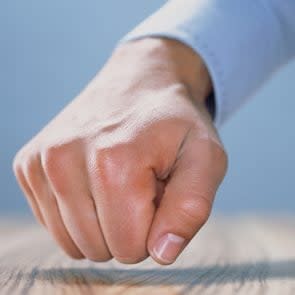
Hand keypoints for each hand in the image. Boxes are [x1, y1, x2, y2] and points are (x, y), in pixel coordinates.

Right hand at [13, 38, 226, 264]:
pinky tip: (93, 178)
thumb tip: (162, 253)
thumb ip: (191, 208)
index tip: (158, 190)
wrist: (139, 81)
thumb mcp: (205, 157)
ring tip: (117, 179)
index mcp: (113, 161)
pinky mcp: (29, 165)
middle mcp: (65, 160)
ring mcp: (41, 162)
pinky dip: (79, 212)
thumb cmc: (174, 122)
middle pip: (99, 247)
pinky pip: (55, 224)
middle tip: (139, 182)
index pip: (130, 246)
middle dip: (127, 224)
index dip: (153, 226)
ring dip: (102, 220)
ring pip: (73, 241)